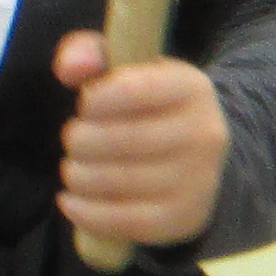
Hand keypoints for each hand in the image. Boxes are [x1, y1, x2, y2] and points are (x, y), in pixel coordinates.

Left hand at [54, 33, 225, 247]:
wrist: (201, 158)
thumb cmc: (149, 107)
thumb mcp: (127, 68)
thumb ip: (90, 54)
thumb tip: (71, 68)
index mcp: (192, 87)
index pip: (130, 90)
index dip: (93, 100)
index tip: (88, 105)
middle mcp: (204, 133)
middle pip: (117, 140)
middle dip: (79, 140)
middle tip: (75, 140)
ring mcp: (198, 180)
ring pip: (115, 181)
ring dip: (77, 176)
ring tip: (74, 169)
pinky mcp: (183, 217)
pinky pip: (123, 221)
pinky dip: (85, 213)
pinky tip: (72, 200)